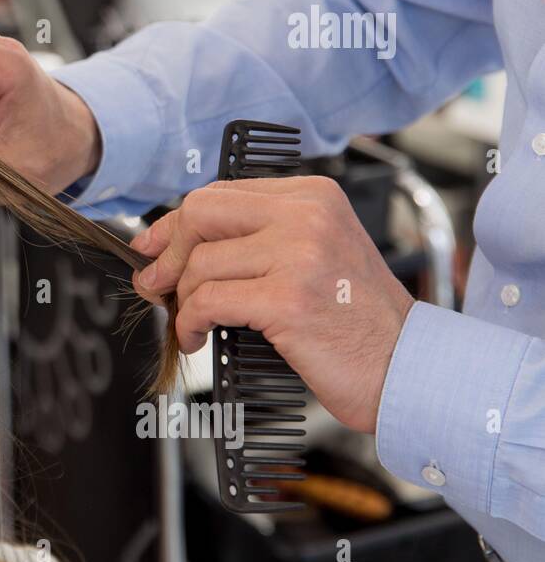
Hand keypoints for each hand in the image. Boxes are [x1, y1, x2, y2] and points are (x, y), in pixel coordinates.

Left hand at [129, 176, 414, 431]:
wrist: (408, 367)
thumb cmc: (357, 319)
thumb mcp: (315, 256)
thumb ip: (259, 239)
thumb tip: (177, 244)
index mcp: (312, 195)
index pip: (218, 194)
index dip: (175, 224)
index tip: (153, 248)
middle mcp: (307, 216)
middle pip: (200, 214)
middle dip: (166, 253)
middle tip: (156, 285)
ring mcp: (299, 256)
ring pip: (200, 264)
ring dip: (183, 301)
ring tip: (190, 323)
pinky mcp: (287, 300)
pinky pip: (208, 302)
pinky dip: (190, 323)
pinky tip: (197, 337)